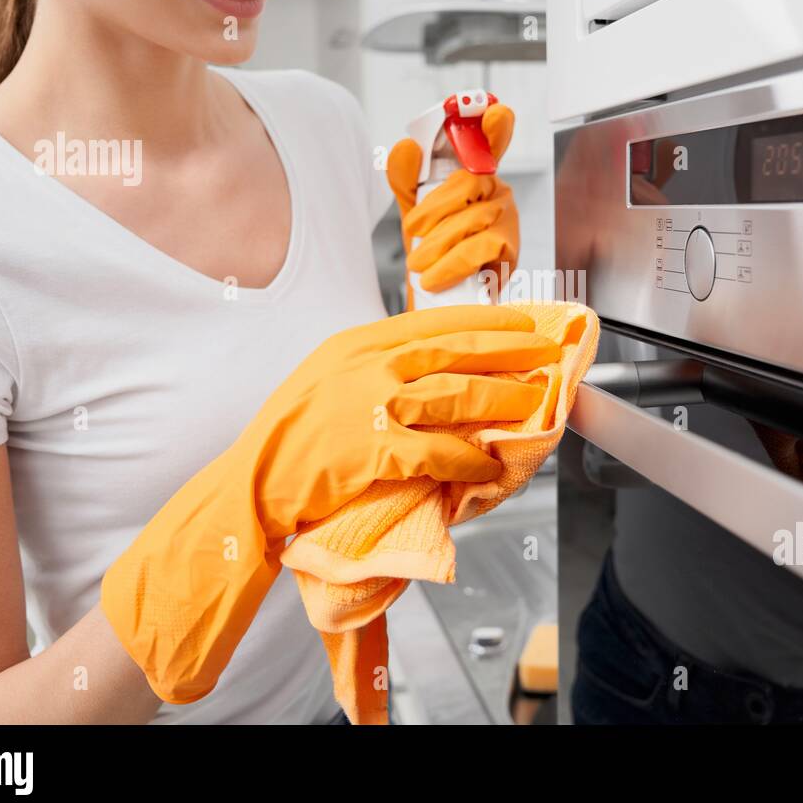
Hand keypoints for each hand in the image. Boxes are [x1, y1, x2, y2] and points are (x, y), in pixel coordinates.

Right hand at [101, 304, 560, 702]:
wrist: (256, 481)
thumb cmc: (292, 434)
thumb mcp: (328, 376)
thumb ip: (374, 364)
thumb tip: (429, 364)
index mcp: (358, 343)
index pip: (434, 322)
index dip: (484, 321)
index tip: (520, 322)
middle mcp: (368, 365)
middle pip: (455, 351)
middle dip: (509, 352)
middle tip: (546, 353)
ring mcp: (373, 405)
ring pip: (457, 396)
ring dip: (502, 400)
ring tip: (532, 403)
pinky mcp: (376, 449)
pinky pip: (439, 451)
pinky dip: (470, 460)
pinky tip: (490, 465)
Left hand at [386, 104, 519, 307]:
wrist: (436, 298)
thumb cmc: (431, 248)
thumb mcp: (413, 210)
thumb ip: (406, 179)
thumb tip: (407, 146)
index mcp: (475, 174)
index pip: (489, 142)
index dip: (494, 126)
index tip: (495, 111)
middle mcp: (496, 190)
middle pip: (467, 183)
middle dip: (433, 210)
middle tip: (412, 232)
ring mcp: (507, 219)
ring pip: (470, 219)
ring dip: (437, 244)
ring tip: (419, 264)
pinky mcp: (510, 249)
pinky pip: (480, 247)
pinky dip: (452, 263)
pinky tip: (436, 277)